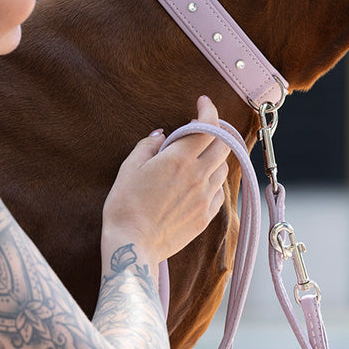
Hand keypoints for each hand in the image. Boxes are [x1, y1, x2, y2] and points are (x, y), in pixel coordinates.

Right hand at [101, 96, 229, 269]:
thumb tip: (160, 135)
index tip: (203, 102)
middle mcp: (198, 176)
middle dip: (217, 132)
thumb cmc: (124, 207)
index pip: (207, 126)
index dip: (209, 110)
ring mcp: (205, 197)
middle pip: (223, 145)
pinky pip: (219, 192)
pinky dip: (213, 182)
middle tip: (202, 130)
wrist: (133, 246)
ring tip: (197, 158)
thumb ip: (148, 146)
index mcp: (179, 159)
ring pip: (223, 168)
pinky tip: (198, 184)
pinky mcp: (205, 217)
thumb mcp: (129, 169)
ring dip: (214, 157)